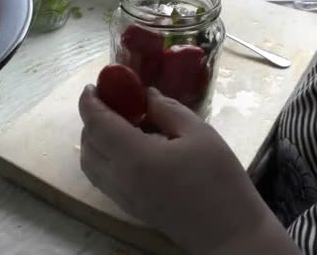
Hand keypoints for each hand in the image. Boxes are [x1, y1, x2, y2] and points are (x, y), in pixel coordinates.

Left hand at [78, 86, 274, 253]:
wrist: (228, 231)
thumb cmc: (219, 179)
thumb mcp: (199, 133)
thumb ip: (167, 110)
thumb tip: (146, 96)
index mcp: (135, 156)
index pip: (97, 124)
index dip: (90, 102)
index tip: (92, 86)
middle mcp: (119, 178)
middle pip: (87, 144)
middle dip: (92, 119)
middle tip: (113, 102)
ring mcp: (121, 196)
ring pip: (89, 164)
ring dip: (94, 139)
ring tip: (119, 123)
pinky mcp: (128, 207)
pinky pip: (101, 178)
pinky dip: (101, 157)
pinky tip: (126, 146)